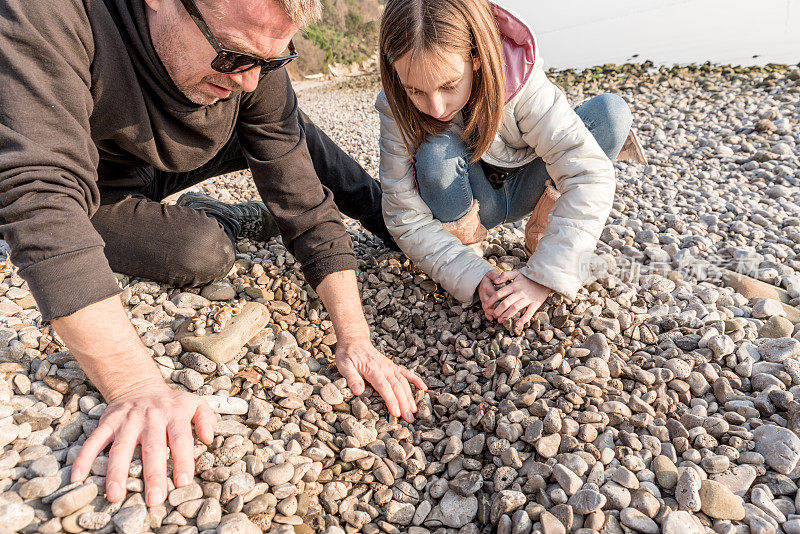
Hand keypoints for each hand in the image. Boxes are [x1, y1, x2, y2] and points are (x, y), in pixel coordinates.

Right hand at [70, 383, 215, 505]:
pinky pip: (94, 440)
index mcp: (174, 415)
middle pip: (152, 448)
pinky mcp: (108, 421)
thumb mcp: (194, 403)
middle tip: (154, 498)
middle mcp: (151, 418)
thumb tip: (208, 438)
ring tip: (115, 496)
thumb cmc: (170, 403)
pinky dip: (84, 458)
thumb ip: (206, 419)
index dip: (182, 461)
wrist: (139, 385)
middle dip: (153, 474)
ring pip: (121, 447)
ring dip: (117, 473)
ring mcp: (127, 420)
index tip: (183, 482)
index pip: (180, 440)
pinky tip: (78, 477)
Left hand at [335, 337, 426, 422]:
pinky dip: (416, 380)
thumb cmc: (348, 354)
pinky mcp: (392, 366)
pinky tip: (424, 388)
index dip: (391, 401)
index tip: (396, 413)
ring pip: (403, 383)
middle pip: (397, 387)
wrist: (354, 340)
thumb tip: (358, 392)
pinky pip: (407, 373)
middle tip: (409, 419)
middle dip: (404, 404)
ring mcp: (390, 367)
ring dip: (410, 397)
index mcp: (373, 370)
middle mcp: (385, 369)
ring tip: (414, 411)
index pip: (384, 387)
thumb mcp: (344, 366)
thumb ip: (352, 378)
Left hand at [481, 270, 550, 327]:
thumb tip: (495, 280)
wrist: (545, 278)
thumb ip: (505, 275)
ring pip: (515, 308)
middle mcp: (519, 292)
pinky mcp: (535, 304)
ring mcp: (527, 299)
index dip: (491, 301)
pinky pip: (529, 313)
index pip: (499, 294)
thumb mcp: (516, 273)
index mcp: (513, 286)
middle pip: (505, 303)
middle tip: (492, 315)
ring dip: (506, 315)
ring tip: (499, 320)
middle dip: (497, 310)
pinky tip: (517, 324)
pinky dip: (523, 319)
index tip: (485, 306)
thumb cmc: (529, 277)